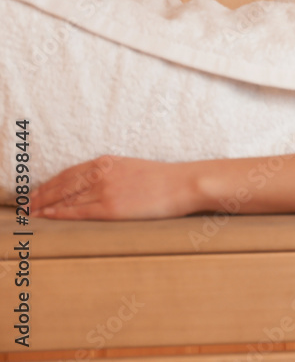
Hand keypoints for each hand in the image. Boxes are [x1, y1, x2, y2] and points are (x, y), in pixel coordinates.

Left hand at [32, 155, 200, 220]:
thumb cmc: (166, 179)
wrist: (184, 184)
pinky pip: (78, 211)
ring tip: (31, 212)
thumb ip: (114, 172)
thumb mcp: (134, 167)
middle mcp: (102, 174)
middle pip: (62, 184)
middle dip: (41, 194)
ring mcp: (105, 191)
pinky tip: (47, 216)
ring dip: (44, 205)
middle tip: (26, 203)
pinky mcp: (111, 208)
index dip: (50, 183)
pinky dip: (59, 213)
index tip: (38, 190)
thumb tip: (98, 183)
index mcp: (108, 162)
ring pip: (66, 198)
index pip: (70, 173)